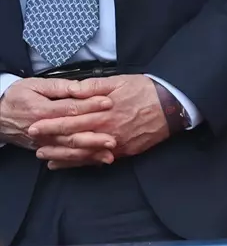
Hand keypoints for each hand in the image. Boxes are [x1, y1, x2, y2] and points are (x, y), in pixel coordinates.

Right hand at [0, 79, 112, 153]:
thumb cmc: (17, 97)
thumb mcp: (35, 85)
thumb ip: (59, 87)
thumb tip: (78, 87)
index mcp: (43, 111)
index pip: (71, 109)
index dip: (91, 105)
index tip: (109, 103)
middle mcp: (43, 130)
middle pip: (71, 135)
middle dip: (94, 138)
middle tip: (113, 139)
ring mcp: (43, 142)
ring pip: (68, 150)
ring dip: (89, 153)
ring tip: (109, 155)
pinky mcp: (43, 148)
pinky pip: (62, 157)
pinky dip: (79, 161)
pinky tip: (94, 161)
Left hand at [31, 76, 172, 165]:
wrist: (173, 105)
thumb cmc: (146, 90)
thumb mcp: (119, 81)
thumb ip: (94, 86)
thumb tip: (73, 90)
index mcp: (103, 113)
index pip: (71, 120)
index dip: (51, 125)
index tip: (35, 127)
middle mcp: (108, 131)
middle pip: (75, 140)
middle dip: (53, 144)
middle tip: (36, 147)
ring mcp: (117, 143)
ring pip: (86, 154)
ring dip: (66, 157)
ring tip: (49, 159)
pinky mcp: (126, 151)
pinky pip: (102, 159)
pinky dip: (85, 162)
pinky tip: (74, 163)